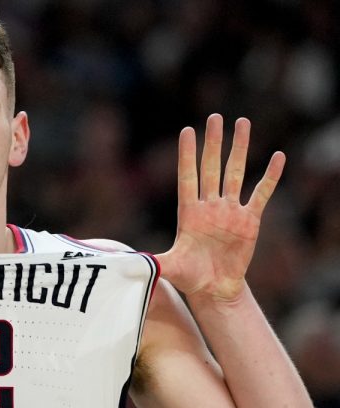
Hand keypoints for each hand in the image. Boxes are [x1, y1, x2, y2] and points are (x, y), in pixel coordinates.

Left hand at [156, 114, 284, 301]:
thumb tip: (131, 263)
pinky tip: (278, 157)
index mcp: (188, 212)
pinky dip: (269, 177)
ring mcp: (229, 211)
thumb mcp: (170, 267)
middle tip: (215, 117)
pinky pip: (260, 193)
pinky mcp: (249, 220)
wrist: (214, 287)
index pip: (187, 176)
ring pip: (235, 172)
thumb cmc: (189, 276)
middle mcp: (209, 206)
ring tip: (242, 123)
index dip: (187, 155)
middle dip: (213, 143)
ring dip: (239, 149)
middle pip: (211, 167)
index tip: (186, 131)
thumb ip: (154, 262)